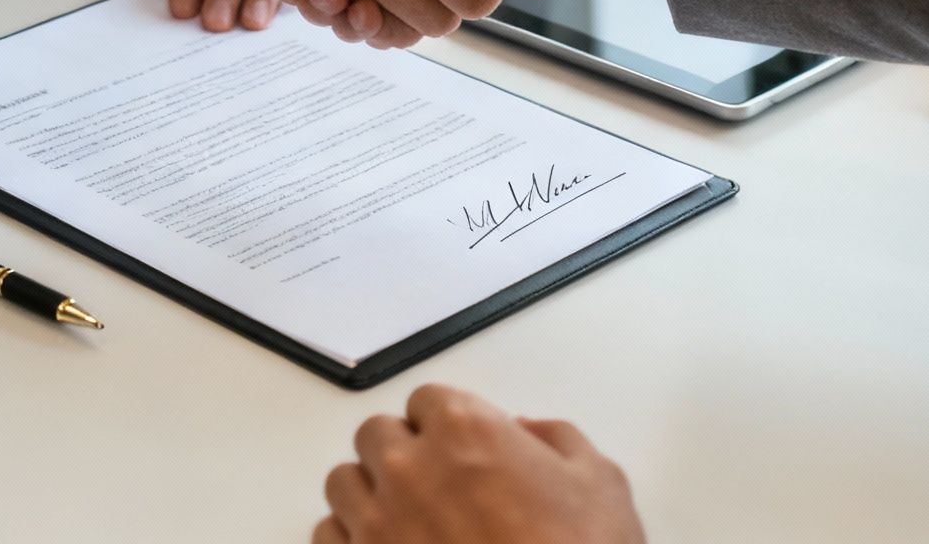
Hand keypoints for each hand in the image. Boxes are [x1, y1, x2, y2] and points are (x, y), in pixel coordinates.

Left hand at [314, 384, 646, 543]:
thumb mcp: (601, 484)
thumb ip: (558, 440)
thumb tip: (529, 432)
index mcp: (465, 430)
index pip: (426, 399)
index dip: (446, 423)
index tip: (459, 445)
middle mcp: (410, 468)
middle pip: (376, 434)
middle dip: (402, 451)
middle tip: (435, 481)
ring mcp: (377, 523)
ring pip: (343, 482)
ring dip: (370, 493)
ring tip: (404, 517)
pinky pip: (327, 535)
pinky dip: (349, 538)